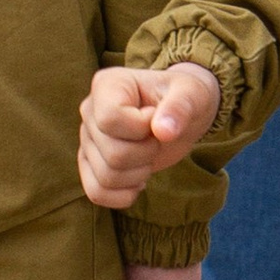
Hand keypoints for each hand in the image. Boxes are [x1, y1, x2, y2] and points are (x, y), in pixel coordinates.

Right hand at [78, 58, 220, 206]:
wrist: (180, 114)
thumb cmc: (185, 97)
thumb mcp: (192, 94)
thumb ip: (180, 107)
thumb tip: (163, 131)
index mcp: (108, 84)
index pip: (110, 119)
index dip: (141, 128)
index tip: (156, 117)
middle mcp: (89, 110)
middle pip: (112, 153)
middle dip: (146, 154)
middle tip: (157, 139)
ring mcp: (87, 138)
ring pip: (106, 177)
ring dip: (139, 175)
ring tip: (149, 155)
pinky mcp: (90, 163)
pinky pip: (96, 193)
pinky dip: (123, 195)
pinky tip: (139, 180)